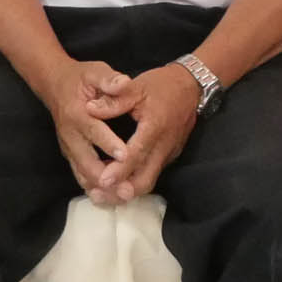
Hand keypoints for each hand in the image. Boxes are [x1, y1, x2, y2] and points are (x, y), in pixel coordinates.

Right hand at [41, 60, 134, 194]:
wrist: (54, 85)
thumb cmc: (80, 78)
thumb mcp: (95, 71)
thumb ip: (109, 79)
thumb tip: (123, 82)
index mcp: (77, 114)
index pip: (95, 131)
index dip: (110, 144)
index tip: (125, 155)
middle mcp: (70, 135)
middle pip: (87, 162)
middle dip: (106, 177)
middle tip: (126, 188)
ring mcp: (68, 148)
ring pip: (83, 174)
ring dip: (101, 187)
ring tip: (122, 197)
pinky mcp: (70, 155)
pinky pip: (81, 176)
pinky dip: (95, 188)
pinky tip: (111, 197)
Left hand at [89, 63, 201, 204]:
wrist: (191, 86)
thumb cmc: (162, 85)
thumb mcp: (137, 86)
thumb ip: (114, 100)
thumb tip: (90, 109)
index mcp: (155, 127)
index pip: (138, 154)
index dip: (120, 169)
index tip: (103, 181)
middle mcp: (164, 145)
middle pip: (145, 179)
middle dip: (122, 191)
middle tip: (99, 196)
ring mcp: (168, 153)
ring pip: (149, 180)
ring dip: (127, 191)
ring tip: (104, 196)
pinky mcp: (169, 156)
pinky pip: (152, 174)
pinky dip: (134, 182)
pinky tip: (117, 184)